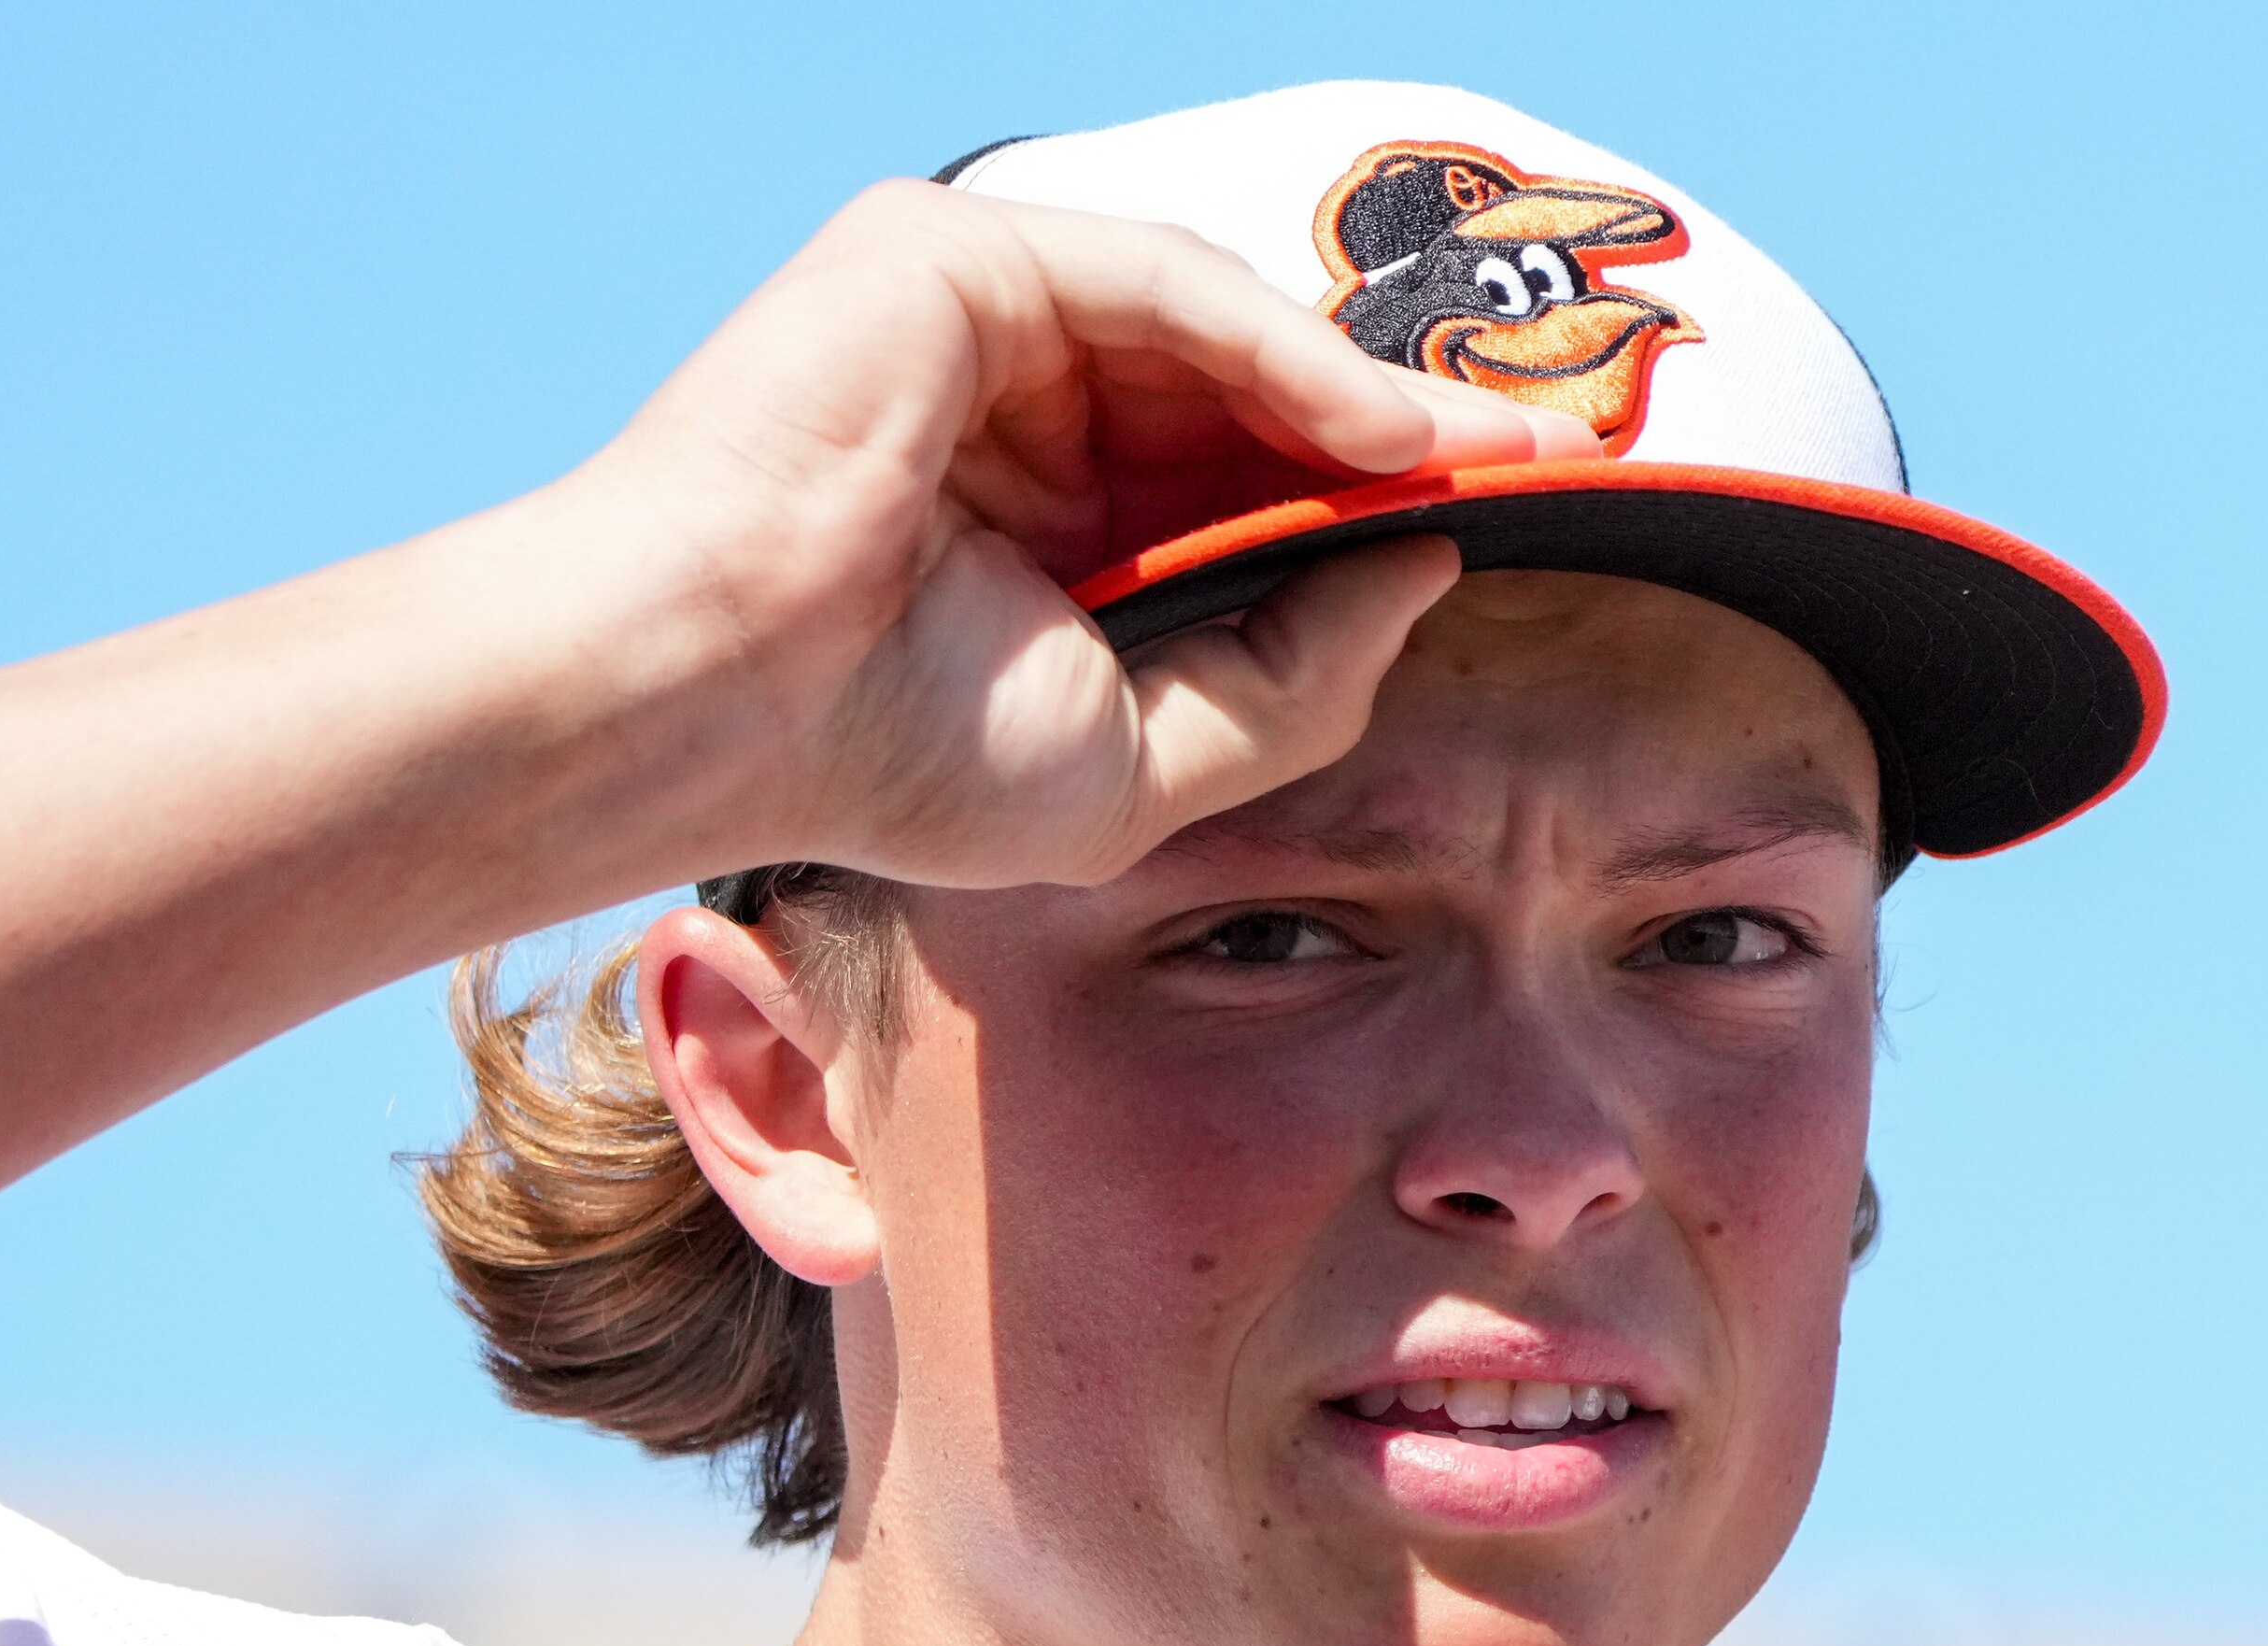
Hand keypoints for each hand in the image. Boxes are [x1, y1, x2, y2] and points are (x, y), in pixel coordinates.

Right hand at [552, 177, 1587, 894]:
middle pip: (1244, 395)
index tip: (1507, 517)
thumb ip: (1296, 681)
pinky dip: (1281, 352)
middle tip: (1547, 456)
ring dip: (1360, 395)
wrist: (719, 703)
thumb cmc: (888, 757)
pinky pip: (1157, 284)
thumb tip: (1428, 567)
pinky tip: (1377, 430)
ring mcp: (979, 323)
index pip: (1240, 485)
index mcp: (1047, 527)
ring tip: (1478, 454)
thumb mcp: (1147, 762)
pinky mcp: (949, 260)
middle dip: (1398, 430)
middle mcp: (1017, 411)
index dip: (1373, 499)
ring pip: (1214, 335)